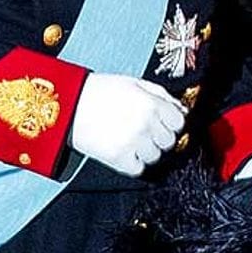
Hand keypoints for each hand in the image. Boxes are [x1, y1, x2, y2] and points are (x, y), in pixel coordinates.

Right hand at [70, 73, 185, 176]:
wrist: (70, 105)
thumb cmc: (102, 91)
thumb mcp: (136, 83)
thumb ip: (162, 95)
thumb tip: (181, 108)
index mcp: (152, 104)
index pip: (179, 122)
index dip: (172, 122)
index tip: (164, 122)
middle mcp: (146, 124)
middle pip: (169, 141)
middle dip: (160, 136)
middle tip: (145, 130)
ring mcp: (133, 143)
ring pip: (155, 156)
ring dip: (146, 150)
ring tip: (131, 138)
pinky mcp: (118, 159)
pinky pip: (138, 169)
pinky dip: (134, 163)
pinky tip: (124, 149)